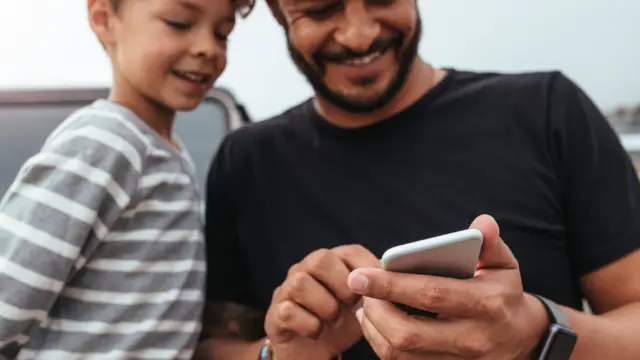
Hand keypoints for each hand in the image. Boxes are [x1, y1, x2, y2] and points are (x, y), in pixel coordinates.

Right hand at [265, 245, 378, 359]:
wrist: (313, 352)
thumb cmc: (341, 323)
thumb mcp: (363, 306)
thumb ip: (377, 289)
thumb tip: (396, 278)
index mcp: (331, 263)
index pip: (350, 252)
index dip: (366, 271)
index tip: (376, 293)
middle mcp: (305, 269)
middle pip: (320, 259)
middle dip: (343, 285)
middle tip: (352, 305)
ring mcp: (287, 290)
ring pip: (300, 282)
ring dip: (325, 305)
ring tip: (335, 320)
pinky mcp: (275, 314)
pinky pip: (287, 311)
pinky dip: (308, 324)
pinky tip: (318, 332)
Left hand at [348, 215, 548, 358]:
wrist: (523, 339)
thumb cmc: (502, 293)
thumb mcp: (504, 265)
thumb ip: (490, 243)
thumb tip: (482, 222)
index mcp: (486, 305)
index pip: (431, 294)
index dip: (391, 285)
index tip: (360, 275)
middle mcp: (472, 339)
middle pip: (408, 333)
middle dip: (375, 310)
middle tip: (360, 287)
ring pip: (400, 354)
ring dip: (373, 329)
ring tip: (365, 305)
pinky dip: (381, 344)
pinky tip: (376, 324)